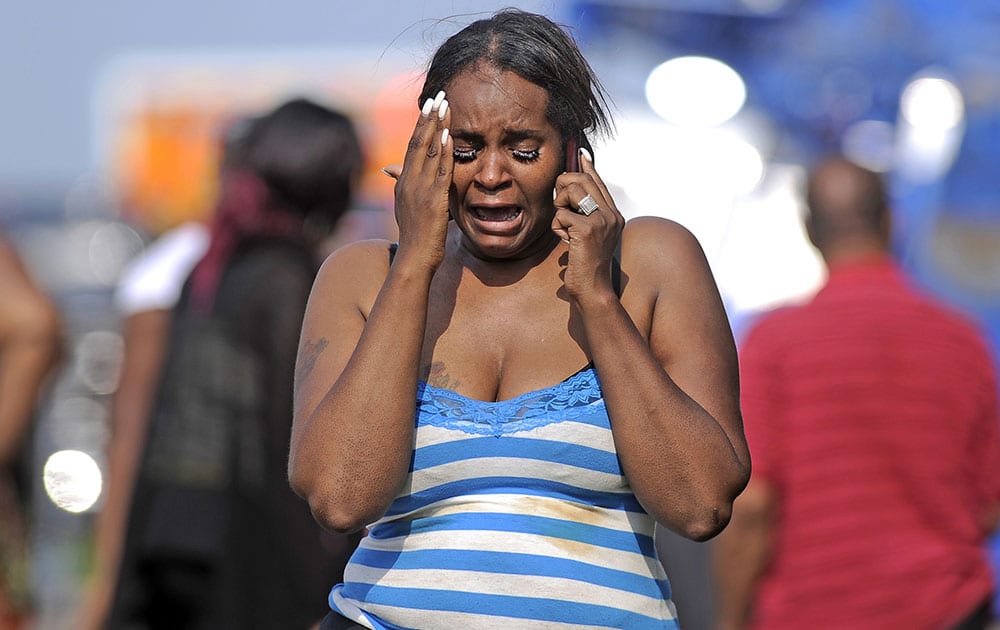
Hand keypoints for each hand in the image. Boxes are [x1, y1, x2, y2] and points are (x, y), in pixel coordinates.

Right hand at [383, 91, 453, 270]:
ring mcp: (420, 189)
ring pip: (428, 151)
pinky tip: (449, 136)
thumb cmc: (415, 237)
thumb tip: (392, 173)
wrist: (414, 258)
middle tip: (437, 96)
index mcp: (403, 182)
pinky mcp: (433, 199)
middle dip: (428, 118)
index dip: (421, 125)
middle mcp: (409, 181)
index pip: (411, 146)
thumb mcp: (406, 208)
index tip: (428, 107)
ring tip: (445, 106)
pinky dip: (444, 152)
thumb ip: (403, 188)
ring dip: (438, 127)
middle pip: (418, 142)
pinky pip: (439, 170)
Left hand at [551, 148, 624, 300]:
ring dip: (559, 207)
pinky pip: (560, 214)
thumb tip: (572, 192)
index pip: (598, 183)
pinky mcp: (587, 229)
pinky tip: (566, 242)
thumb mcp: (589, 236)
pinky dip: (557, 228)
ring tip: (564, 226)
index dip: (587, 167)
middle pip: (582, 179)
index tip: (580, 154)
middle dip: (563, 186)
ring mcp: (601, 220)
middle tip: (560, 204)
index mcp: (614, 215)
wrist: (593, 289)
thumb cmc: (586, 266)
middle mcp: (611, 214)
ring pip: (571, 191)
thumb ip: (584, 215)